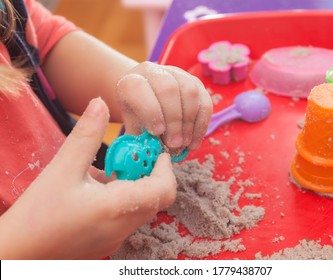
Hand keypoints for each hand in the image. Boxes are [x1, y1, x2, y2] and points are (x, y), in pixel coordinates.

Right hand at [0, 98, 176, 258]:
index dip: (165, 167)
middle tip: (130, 155)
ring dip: (135, 184)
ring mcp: (117, 237)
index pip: (163, 189)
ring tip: (111, 169)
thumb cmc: (37, 214)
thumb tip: (100, 104)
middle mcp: (124, 227)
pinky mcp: (108, 241)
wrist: (17, 254)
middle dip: (149, 172)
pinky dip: (123, 197)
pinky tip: (97, 187)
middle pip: (156, 198)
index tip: (154, 150)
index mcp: (118, 208)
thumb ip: (86, 135)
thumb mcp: (62, 169)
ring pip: (142, 207)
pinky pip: (127, 216)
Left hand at [115, 62, 212, 149]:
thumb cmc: (138, 115)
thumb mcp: (133, 125)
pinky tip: (194, 141)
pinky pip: (205, 102)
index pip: (139, 88)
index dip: (150, 110)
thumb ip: (141, 138)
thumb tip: (153, 154)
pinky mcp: (196, 83)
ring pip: (190, 93)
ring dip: (189, 123)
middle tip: (174, 144)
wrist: (147, 97)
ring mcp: (178, 75)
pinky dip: (201, 124)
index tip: (157, 132)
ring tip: (185, 144)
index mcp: (132, 81)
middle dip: (174, 120)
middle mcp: (156, 72)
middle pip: (169, 90)